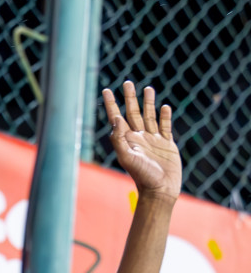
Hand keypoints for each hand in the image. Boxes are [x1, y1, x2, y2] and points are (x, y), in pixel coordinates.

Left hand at [104, 81, 180, 200]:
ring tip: (148, 88)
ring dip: (148, 103)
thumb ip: (119, 139)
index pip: (117, 117)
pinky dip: (165, 116)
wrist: (160, 189)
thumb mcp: (127, 158)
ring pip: (149, 116)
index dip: (111, 104)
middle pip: (133, 113)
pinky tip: (165, 107)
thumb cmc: (142, 176)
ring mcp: (153, 140)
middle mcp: (138, 137)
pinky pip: (165, 126)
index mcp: (127, 140)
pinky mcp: (167, 144)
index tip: (106, 90)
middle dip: (129, 98)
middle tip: (127, 83)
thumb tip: (116, 118)